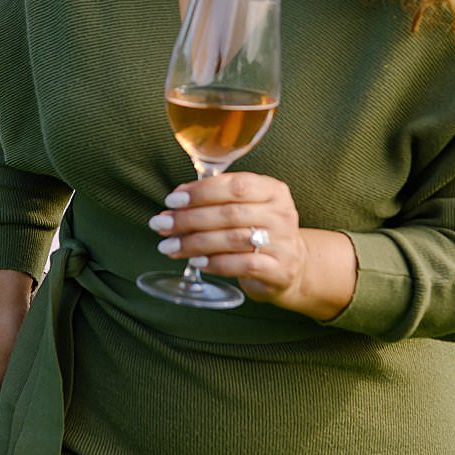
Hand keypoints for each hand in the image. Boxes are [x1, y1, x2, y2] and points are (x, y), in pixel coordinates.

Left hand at [149, 172, 357, 320]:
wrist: (293, 266)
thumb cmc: (259, 231)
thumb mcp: (248, 207)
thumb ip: (217, 200)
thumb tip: (173, 206)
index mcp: (273, 190)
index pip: (235, 185)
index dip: (200, 192)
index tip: (172, 200)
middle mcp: (282, 213)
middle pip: (229, 213)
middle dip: (189, 219)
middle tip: (162, 224)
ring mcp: (283, 242)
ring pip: (233, 239)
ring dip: (195, 242)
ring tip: (170, 246)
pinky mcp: (280, 269)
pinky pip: (242, 265)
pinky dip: (215, 263)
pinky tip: (196, 262)